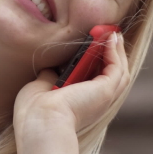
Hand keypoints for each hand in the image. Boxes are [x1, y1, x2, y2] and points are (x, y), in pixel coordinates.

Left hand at [13, 32, 129, 138]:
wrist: (40, 121)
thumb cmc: (33, 111)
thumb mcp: (41, 88)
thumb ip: (50, 77)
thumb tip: (52, 68)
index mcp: (80, 105)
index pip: (95, 82)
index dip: (97, 63)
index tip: (94, 45)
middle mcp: (95, 103)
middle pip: (112, 75)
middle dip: (112, 53)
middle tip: (110, 34)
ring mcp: (104, 98)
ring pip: (119, 71)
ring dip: (116, 50)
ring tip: (113, 32)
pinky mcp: (106, 91)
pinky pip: (117, 67)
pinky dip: (115, 51)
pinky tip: (110, 38)